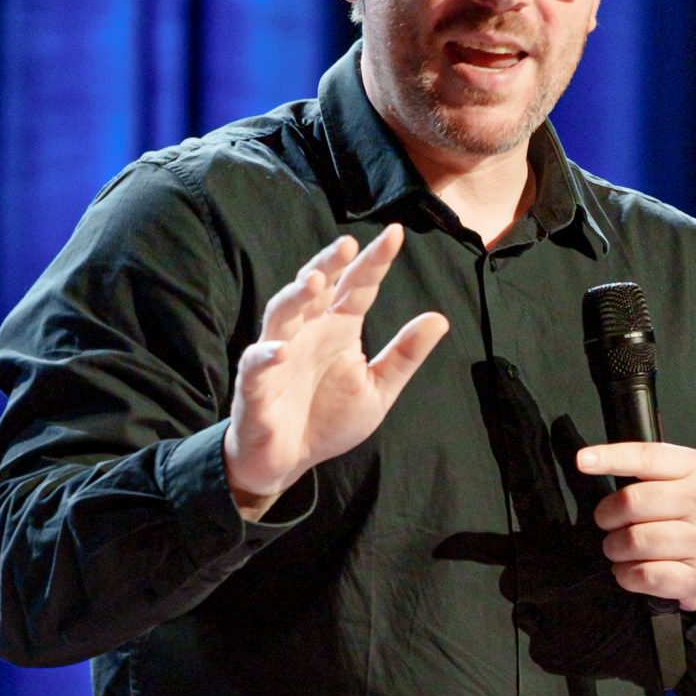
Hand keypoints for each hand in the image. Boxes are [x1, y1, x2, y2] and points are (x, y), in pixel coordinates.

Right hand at [224, 225, 447, 515]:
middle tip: (348, 245)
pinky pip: (257, 363)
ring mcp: (278, 352)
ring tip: (315, 282)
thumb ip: (404, 355)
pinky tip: (281, 351)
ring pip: (282, 313)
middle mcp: (307, 331)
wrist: (289, 461)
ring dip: (296, 296)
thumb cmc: (328, 419)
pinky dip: (267, 355)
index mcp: (338, 328)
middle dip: (329, 263)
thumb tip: (440, 317)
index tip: (396, 235)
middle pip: (315, 286)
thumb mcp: (377, 389)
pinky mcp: (255, 383)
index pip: (357, 286)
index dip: (374, 262)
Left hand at [574, 440, 695, 612]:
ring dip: (615, 549)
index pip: (647, 457)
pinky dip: (625, 575)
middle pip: (632, 502)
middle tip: (609, 524)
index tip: (583, 461)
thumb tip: (593, 463)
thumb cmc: (693, 518)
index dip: (611, 458)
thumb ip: (648, 471)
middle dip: (607, 516)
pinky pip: (643, 575)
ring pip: (634, 541)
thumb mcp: (683, 481)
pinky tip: (630, 570)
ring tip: (621, 549)